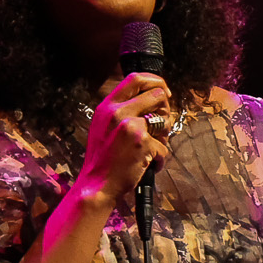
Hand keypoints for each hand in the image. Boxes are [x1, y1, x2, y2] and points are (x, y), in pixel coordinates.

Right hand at [79, 73, 172, 203]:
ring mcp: (130, 126)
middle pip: (157, 94)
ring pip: (165, 120)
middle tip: (161, 127)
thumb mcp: (104, 126)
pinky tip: (147, 165)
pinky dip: (159, 159)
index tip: (164, 92)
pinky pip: (164, 147)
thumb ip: (123, 110)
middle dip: (166, 110)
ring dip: (164, 137)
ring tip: (151, 149)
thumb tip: (153, 99)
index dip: (156, 81)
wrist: (97, 185)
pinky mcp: (142, 142)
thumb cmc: (103, 159)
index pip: (135, 78)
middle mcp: (117, 112)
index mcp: (108, 106)